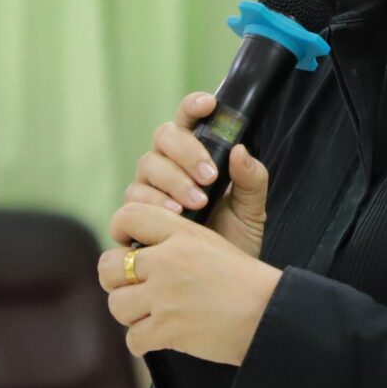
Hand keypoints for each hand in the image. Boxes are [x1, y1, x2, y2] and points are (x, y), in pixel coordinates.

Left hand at [97, 201, 281, 364]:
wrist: (268, 314)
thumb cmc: (245, 281)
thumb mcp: (213, 243)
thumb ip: (175, 238)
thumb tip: (141, 244)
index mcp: (181, 233)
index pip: (129, 216)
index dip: (119, 231)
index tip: (126, 247)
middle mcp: (167, 261)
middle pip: (109, 266)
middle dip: (116, 281)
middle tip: (134, 288)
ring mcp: (165, 296)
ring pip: (117, 304)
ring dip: (132, 314)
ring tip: (152, 314)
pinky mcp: (167, 329)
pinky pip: (133, 338)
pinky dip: (144, 341)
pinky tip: (161, 335)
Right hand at [126, 94, 270, 258]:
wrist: (216, 283)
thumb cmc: (233, 240)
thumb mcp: (252, 210)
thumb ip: (252, 179)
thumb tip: (240, 150)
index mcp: (195, 154)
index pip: (188, 120)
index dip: (193, 107)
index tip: (210, 104)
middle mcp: (168, 165)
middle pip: (163, 137)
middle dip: (186, 152)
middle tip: (210, 177)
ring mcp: (148, 188)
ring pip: (148, 165)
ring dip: (173, 181)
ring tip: (197, 203)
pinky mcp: (135, 215)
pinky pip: (134, 198)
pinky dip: (154, 203)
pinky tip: (175, 214)